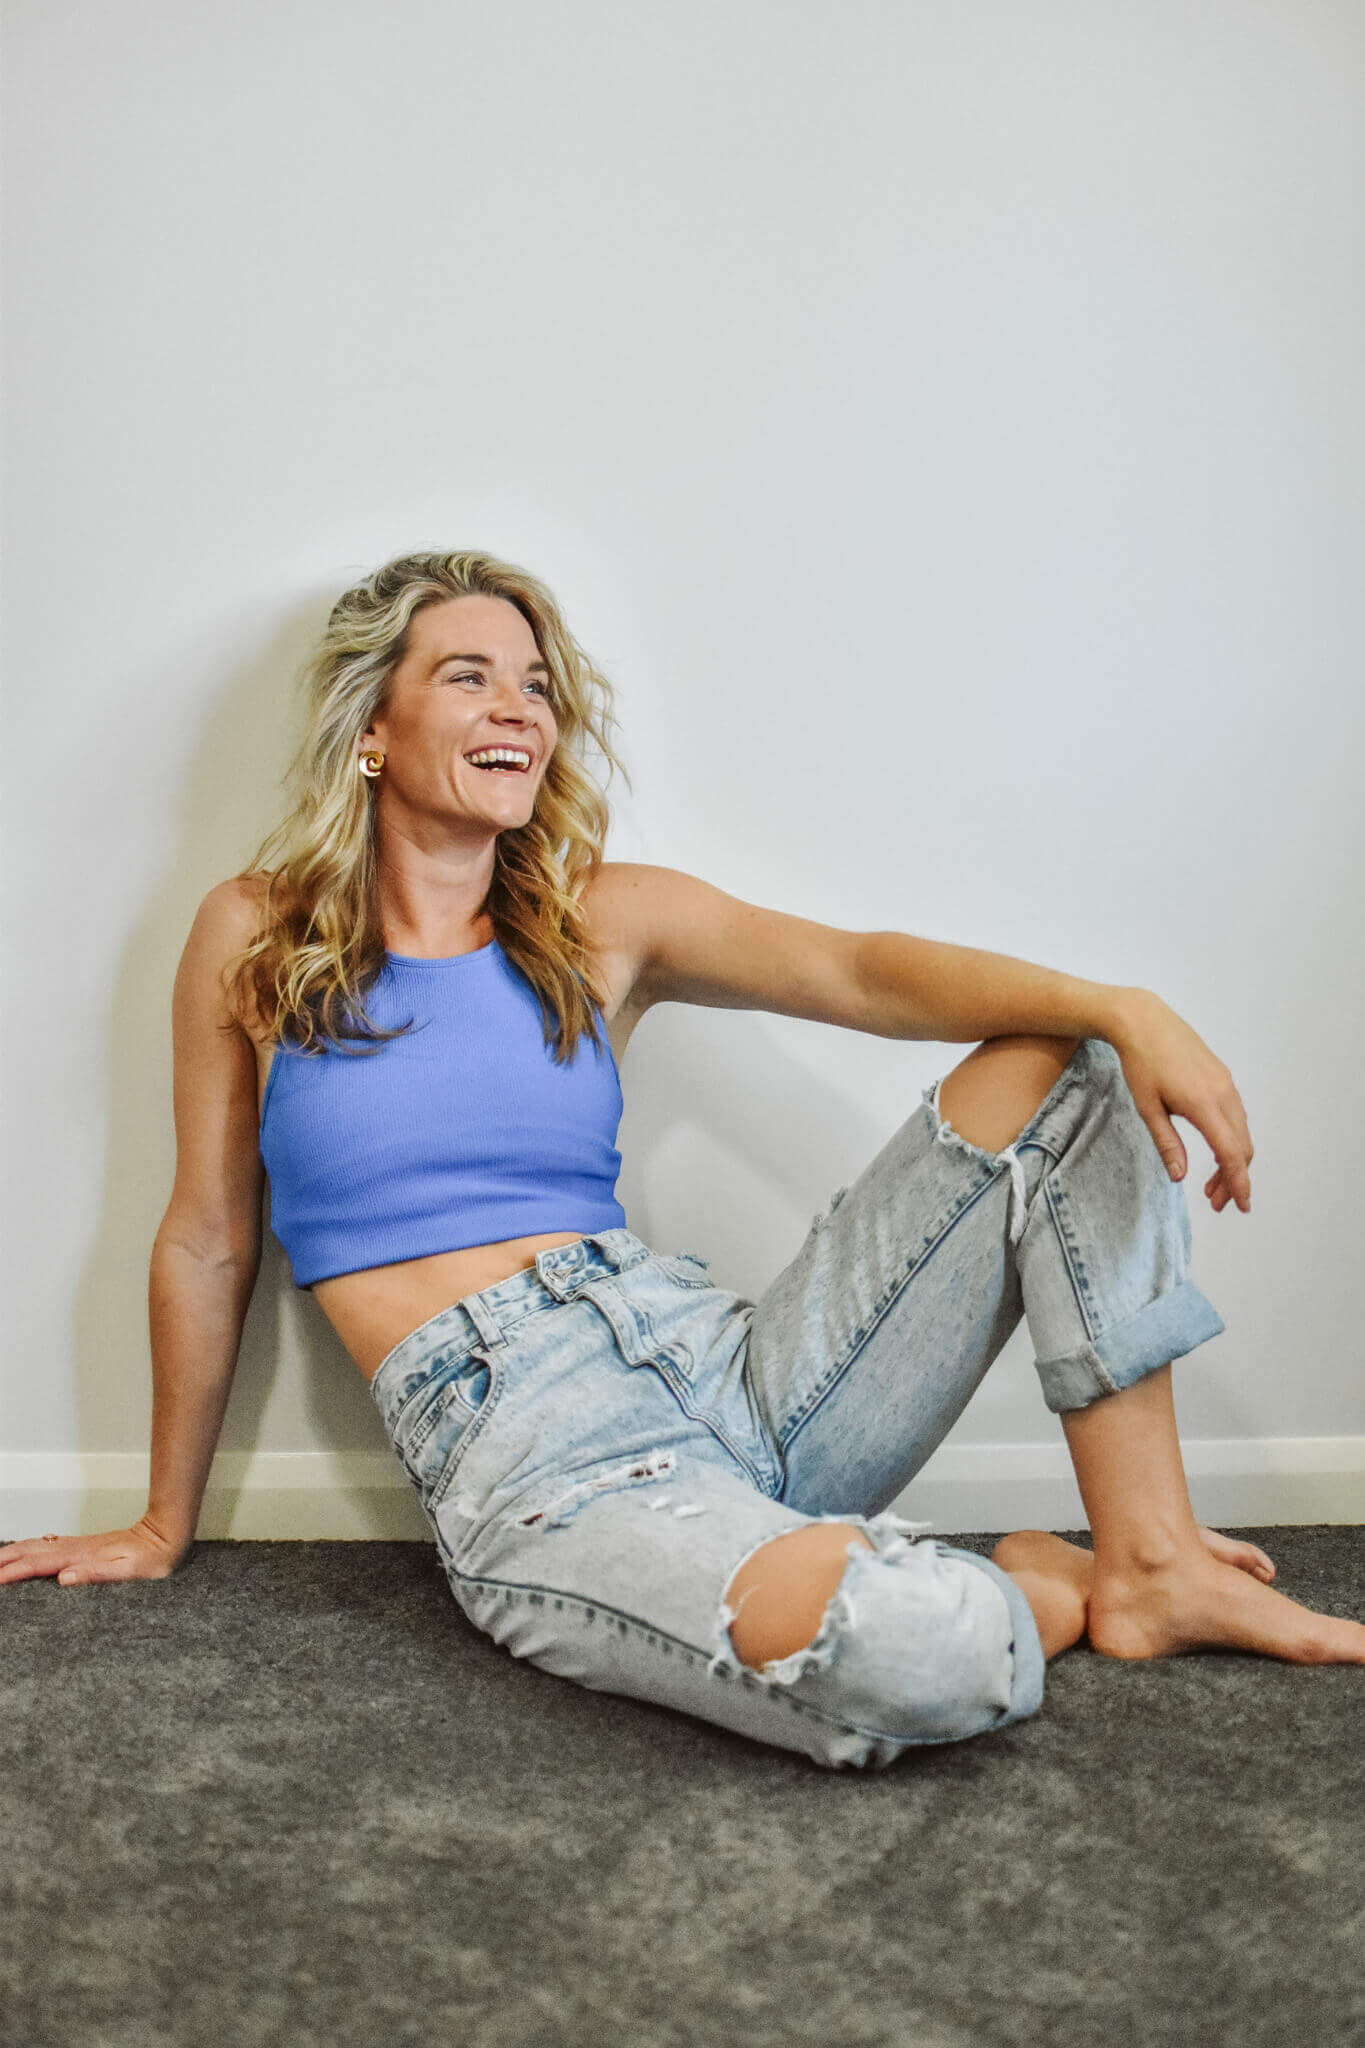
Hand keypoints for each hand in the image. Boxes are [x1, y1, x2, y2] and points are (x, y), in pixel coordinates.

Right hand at [0, 1512, 186, 1585]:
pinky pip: (48, 1546)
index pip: (39, 1565)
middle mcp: (76, 1550)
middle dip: (4, 1560)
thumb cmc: (152, 1558)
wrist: (166, 1536)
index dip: (14, 1572)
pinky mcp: (84, 1548)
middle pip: (31, 1552)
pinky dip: (28, 1549)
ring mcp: (78, 1546)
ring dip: (12, 1552)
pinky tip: (24, 1552)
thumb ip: (97, 1574)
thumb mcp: (129, 1572)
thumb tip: (64, 1578)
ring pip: (37, 1547)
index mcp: (82, 1557)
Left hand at [1107, 989, 1253, 1212]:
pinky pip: (1236, 1115)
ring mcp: (1225, 1083)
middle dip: (1234, 1178)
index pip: (1232, 1153)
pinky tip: (1215, 1150)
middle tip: (1215, 1202)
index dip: (1238, 1183)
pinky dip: (1231, 1138)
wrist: (1143, 1021)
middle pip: (1242, 1147)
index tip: (1240, 1206)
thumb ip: (1167, 1144)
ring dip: (1233, 1160)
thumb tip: (1180, 1178)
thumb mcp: (1147, 1108)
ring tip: (1211, 1184)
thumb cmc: (1139, 1063)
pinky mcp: (1222, 1077)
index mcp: (1204, 1104)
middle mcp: (1222, 1093)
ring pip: (1241, 1132)